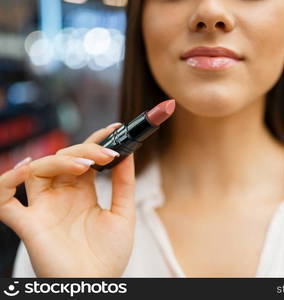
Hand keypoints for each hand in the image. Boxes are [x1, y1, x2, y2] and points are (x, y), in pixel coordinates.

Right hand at [0, 124, 135, 276]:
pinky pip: (4, 200)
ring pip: (38, 170)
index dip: (97, 142)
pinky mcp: (27, 224)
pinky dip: (7, 181)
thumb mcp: (123, 215)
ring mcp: (43, 208)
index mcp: (83, 193)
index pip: (84, 159)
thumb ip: (124, 185)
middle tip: (107, 153)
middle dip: (84, 151)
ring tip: (86, 166)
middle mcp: (61, 196)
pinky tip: (26, 169)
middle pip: (63, 159)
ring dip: (59, 161)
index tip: (116, 129)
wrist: (97, 286)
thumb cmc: (109, 256)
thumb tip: (128, 154)